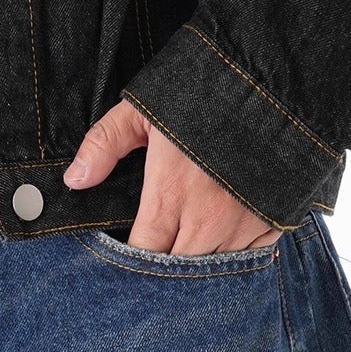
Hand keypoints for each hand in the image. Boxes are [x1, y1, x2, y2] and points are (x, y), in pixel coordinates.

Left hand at [63, 100, 284, 254]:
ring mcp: (244, 223)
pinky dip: (236, 255)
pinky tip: (224, 240)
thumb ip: (104, 144)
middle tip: (155, 255)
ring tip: (187, 248)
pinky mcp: (275, 220)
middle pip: (177, 270)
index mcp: (170, 195)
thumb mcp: (143, 109)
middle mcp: (207, 219)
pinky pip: (251, 257)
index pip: (143, 253)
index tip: (128, 251)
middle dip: (163, 268)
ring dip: (198, 263)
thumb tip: (75, 180)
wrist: (273, 81)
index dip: (132, 258)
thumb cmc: (205, 92)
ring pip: (214, 269)